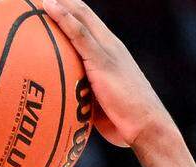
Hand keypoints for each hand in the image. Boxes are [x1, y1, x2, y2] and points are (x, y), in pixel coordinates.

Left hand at [43, 0, 174, 148]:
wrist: (146, 126)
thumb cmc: (124, 122)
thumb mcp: (100, 105)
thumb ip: (84, 96)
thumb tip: (65, 105)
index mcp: (111, 53)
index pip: (88, 24)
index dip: (71, 11)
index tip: (51, 4)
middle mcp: (110, 45)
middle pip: (83, 14)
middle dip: (65, 2)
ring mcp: (107, 50)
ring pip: (80, 16)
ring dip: (61, 2)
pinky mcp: (103, 60)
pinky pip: (79, 33)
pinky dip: (64, 17)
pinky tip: (48, 5)